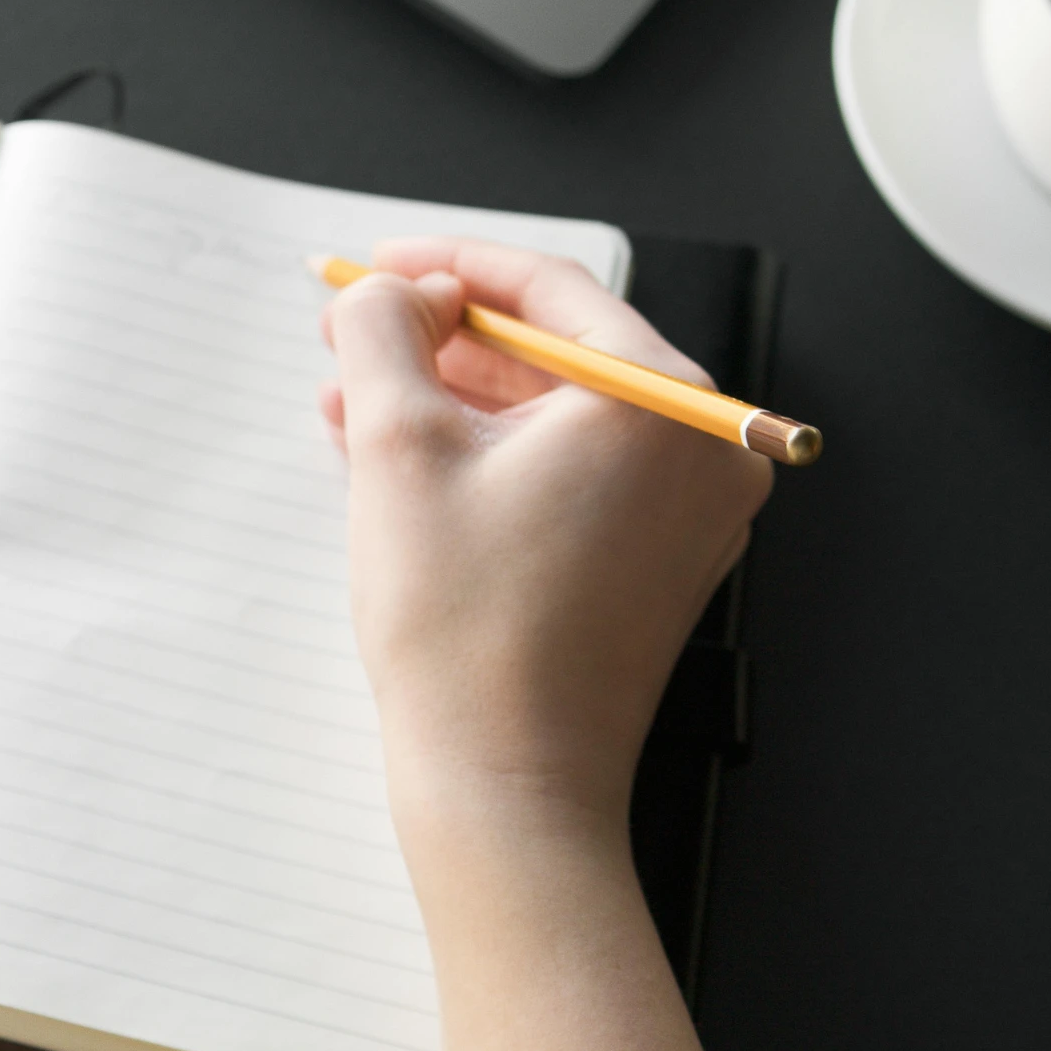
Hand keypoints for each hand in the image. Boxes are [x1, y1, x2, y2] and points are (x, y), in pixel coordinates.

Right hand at [319, 238, 787, 1050]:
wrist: (503, 785)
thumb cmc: (464, 631)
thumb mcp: (397, 445)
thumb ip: (383, 333)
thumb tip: (389, 292)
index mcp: (666, 404)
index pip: (551, 288)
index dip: (446, 265)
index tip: (375, 267)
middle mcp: (700, 449)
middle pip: (556, 349)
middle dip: (439, 337)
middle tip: (352, 330)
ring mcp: (684, 513)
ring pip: (552, 416)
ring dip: (450, 396)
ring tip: (350, 396)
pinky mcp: (651, 565)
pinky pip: (564, 474)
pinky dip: (486, 455)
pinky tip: (395, 453)